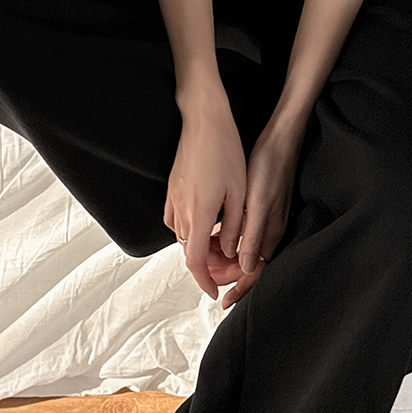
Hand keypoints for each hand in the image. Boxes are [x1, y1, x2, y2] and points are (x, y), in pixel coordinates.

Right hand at [164, 79, 247, 300]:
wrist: (204, 120)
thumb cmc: (225, 152)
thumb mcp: (239, 193)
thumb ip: (234, 228)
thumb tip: (232, 252)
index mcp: (200, 215)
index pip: (196, 262)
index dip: (205, 282)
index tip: (214, 292)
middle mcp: (182, 211)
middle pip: (190, 251)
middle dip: (207, 264)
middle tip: (228, 264)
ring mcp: (173, 199)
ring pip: (183, 236)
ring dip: (200, 246)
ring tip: (223, 242)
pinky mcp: (172, 188)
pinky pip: (177, 220)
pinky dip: (190, 229)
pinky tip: (206, 221)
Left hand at [217, 107, 303, 310]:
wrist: (281, 137)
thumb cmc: (270, 166)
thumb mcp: (257, 201)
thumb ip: (252, 235)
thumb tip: (244, 267)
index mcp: (269, 234)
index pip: (253, 273)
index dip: (237, 288)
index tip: (221, 299)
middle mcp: (269, 231)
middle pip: (247, 265)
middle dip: (226, 272)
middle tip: (205, 272)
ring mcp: (266, 220)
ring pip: (243, 250)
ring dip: (225, 256)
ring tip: (205, 253)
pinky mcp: (261, 208)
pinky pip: (244, 235)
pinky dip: (228, 239)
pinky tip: (216, 232)